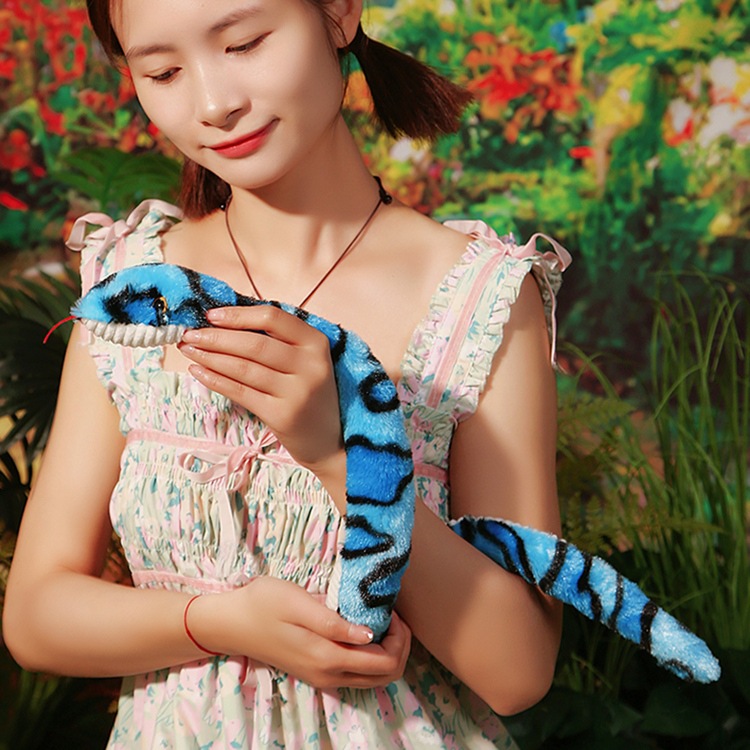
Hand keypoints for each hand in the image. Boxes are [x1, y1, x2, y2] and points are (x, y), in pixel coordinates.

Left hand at [178, 305, 342, 472]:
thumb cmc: (309, 395)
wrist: (329, 442)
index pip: (273, 318)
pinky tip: (197, 371)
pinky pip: (240, 392)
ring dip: (209, 356)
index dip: (238, 315)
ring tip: (188, 350)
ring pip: (243, 368)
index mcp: (316, 343)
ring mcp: (297, 392)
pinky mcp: (282, 416)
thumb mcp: (306, 362)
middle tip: (188, 334)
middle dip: (215, 337)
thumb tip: (225, 322)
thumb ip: (278, 341)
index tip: (211, 316)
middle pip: (254, 343)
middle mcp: (310, 366)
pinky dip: (215, 380)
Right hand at [199, 578, 411, 688]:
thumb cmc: (262, 603)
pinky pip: (357, 673)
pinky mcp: (316, 672)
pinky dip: (371, 656)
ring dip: (388, 652)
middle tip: (394, 615)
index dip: (399, 637)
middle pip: (385, 676)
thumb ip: (334, 622)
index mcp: (327, 657)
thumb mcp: (298, 602)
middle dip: (400, 647)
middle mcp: (328, 674)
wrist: (230, 623)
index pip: (385, 662)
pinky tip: (363, 629)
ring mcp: (322, 676)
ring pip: (373, 678)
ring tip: (382, 620)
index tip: (392, 609)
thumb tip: (370, 633)